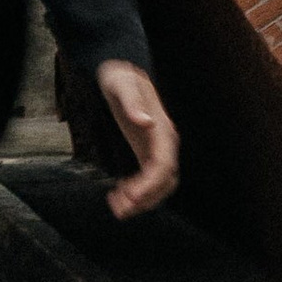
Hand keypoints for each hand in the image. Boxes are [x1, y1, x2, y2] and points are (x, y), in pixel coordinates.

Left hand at [97, 60, 179, 218]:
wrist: (119, 73)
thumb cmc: (120, 77)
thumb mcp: (121, 83)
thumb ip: (132, 101)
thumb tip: (146, 121)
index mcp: (162, 129)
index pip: (164, 165)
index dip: (150, 185)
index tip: (132, 196)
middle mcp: (165, 142)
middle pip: (165, 180)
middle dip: (146, 198)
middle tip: (121, 208)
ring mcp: (157, 148)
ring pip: (159, 184)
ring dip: (142, 200)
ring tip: (117, 207)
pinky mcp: (146, 151)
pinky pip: (148, 178)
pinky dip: (136, 191)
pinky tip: (118, 194)